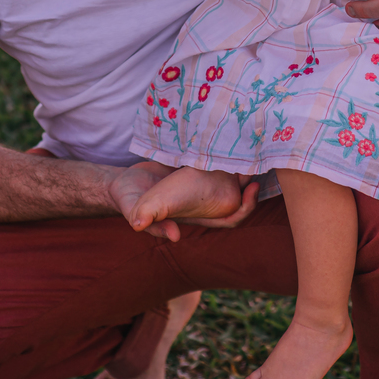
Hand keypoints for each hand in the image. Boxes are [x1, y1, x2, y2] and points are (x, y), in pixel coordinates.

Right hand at [110, 162, 260, 240]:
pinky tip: (228, 141)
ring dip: (239, 168)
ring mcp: (197, 184)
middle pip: (236, 199)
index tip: (252, 190)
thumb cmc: (129, 201)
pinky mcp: (191, 168)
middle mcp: (201, 201)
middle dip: (249, 185)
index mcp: (196, 214)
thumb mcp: (137, 212)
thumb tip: (174, 236)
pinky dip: (222, 156)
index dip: (245, 208)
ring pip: (228, 180)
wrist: (121, 183)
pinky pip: (214, 164)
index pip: (230, 219)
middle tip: (257, 165)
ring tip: (249, 150)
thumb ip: (154, 224)